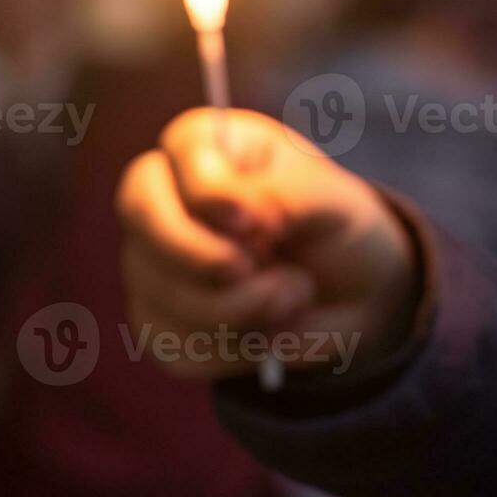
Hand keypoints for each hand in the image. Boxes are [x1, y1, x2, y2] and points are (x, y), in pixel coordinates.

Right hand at [116, 108, 414, 380]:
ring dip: (242, 309)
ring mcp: (152, 262)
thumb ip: (286, 195)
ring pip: (166, 293)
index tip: (256, 223)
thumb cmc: (335, 226)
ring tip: (297, 291)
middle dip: (203, 255)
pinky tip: (272, 327)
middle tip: (258, 269)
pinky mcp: (160, 322)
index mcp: (209, 147)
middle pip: (143, 216)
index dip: (210, 192)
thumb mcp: (330, 201)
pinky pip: (180, 347)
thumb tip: (245, 216)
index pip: (179, 151)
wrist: (353, 291)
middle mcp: (166, 198)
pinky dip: (238, 349)